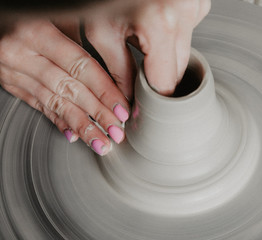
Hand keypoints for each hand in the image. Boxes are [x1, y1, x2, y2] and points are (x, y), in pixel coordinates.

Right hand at [0, 19, 129, 154]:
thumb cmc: (23, 14)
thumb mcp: (52, 15)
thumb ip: (75, 37)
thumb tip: (109, 67)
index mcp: (37, 33)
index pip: (81, 67)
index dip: (104, 90)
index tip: (122, 108)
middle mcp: (22, 54)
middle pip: (70, 89)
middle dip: (97, 114)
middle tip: (116, 132)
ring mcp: (13, 71)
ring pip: (54, 103)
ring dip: (81, 125)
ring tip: (100, 142)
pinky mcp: (10, 82)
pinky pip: (37, 105)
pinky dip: (57, 121)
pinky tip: (74, 135)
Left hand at [84, 0, 210, 95]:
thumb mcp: (103, 31)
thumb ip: (118, 71)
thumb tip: (127, 100)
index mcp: (160, 24)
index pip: (166, 83)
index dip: (155, 97)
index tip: (145, 104)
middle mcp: (185, 14)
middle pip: (178, 70)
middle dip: (159, 75)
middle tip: (138, 66)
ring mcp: (195, 7)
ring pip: (185, 52)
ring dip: (166, 54)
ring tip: (144, 37)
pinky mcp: (198, 4)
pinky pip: (189, 33)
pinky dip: (172, 36)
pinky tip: (157, 23)